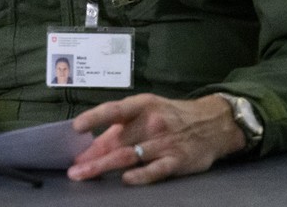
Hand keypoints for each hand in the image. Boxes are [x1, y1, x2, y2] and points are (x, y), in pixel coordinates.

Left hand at [69, 93, 244, 184]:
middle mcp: (152, 123)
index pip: (114, 110)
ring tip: (84, 175)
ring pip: (130, 156)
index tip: (76, 128)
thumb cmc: (171, 116)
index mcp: (141, 106)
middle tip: (73, 169)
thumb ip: (120, 127)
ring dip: (104, 166)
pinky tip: (126, 180)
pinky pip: (157, 170)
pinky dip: (141, 175)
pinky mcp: (178, 160)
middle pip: (117, 141)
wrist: (213, 123)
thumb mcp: (147, 110)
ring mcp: (165, 142)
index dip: (94, 118)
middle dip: (92, 156)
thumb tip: (89, 144)